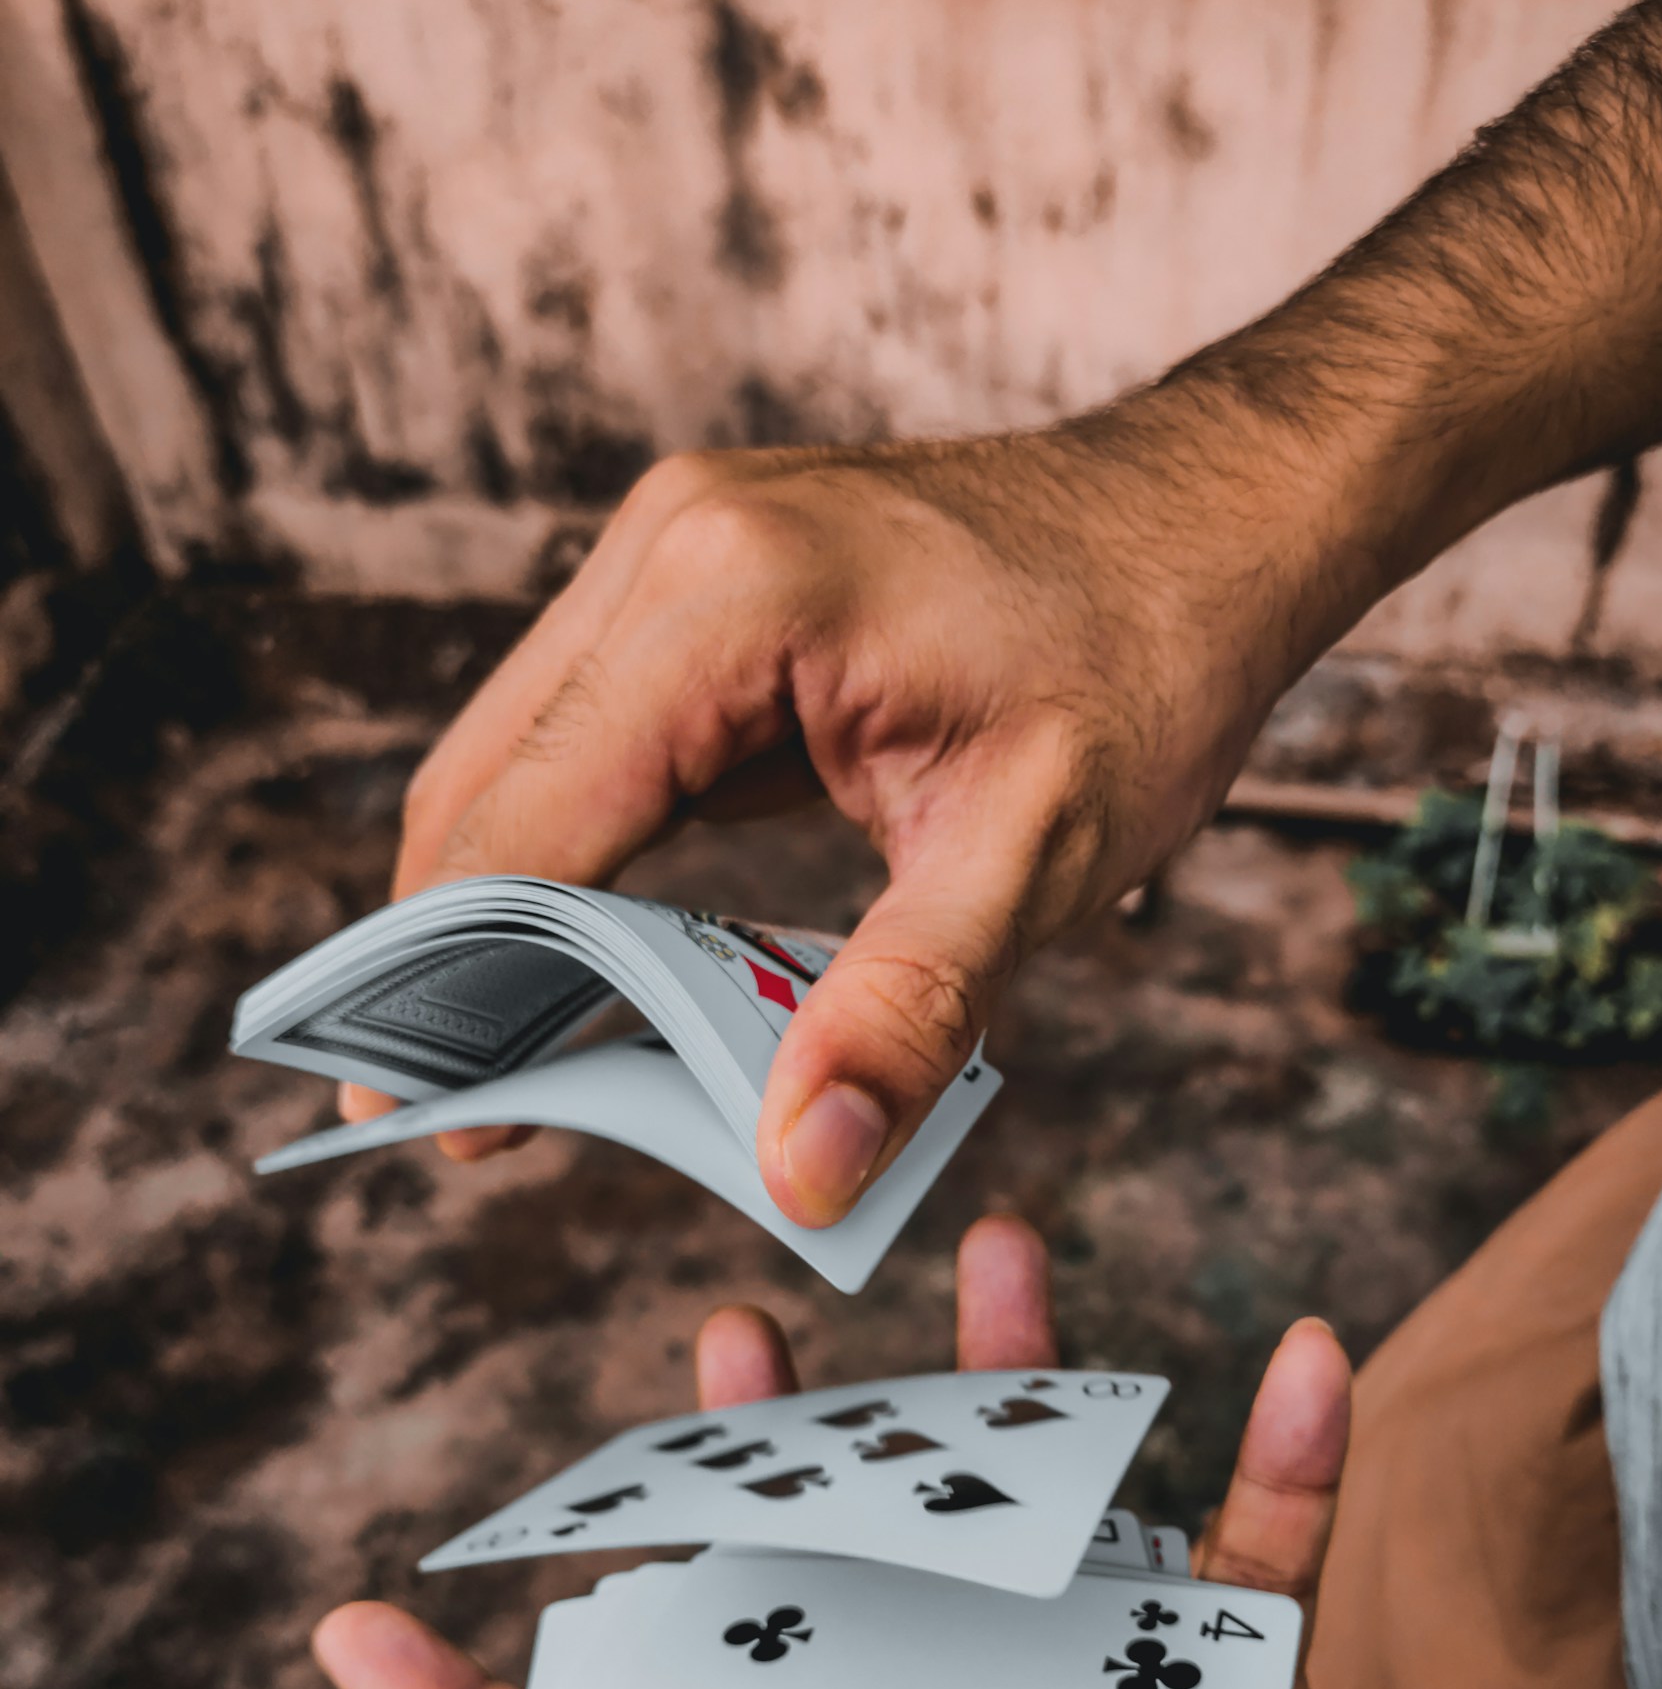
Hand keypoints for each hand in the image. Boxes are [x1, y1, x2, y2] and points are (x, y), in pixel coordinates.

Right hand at [345, 409, 1370, 1213]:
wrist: (1214, 520)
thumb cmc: (1147, 664)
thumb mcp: (1040, 855)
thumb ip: (910, 1011)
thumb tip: (802, 1167)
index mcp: (731, 598)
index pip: (527, 823)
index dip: (460, 988)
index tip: (420, 1120)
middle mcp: (669, 547)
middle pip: (484, 786)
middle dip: (456, 961)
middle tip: (455, 1121)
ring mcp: (676, 555)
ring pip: (521, 762)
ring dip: (507, 910)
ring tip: (511, 1065)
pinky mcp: (703, 590)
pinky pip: (595, 741)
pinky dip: (578, 857)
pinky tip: (597, 969)